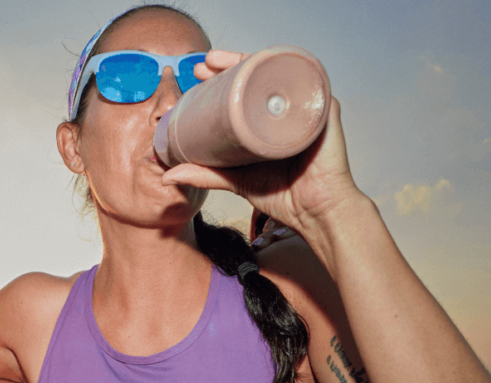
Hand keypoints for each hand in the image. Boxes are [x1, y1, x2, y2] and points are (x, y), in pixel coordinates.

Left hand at [164, 50, 366, 244]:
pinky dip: (285, 72)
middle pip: (259, 75)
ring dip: (250, 61)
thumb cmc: (283, 196)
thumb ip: (204, 175)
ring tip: (220, 61)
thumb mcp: (236, 180)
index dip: (223, 75)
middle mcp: (287, 109)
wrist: (314, 214)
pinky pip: (306, 85)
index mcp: (268, 119)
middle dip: (231, 62)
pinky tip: (262, 67)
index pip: (246, 89)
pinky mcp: (323, 112)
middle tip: (205, 63)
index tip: (197, 73)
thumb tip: (167, 176)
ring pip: (277, 74)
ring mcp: (306, 108)